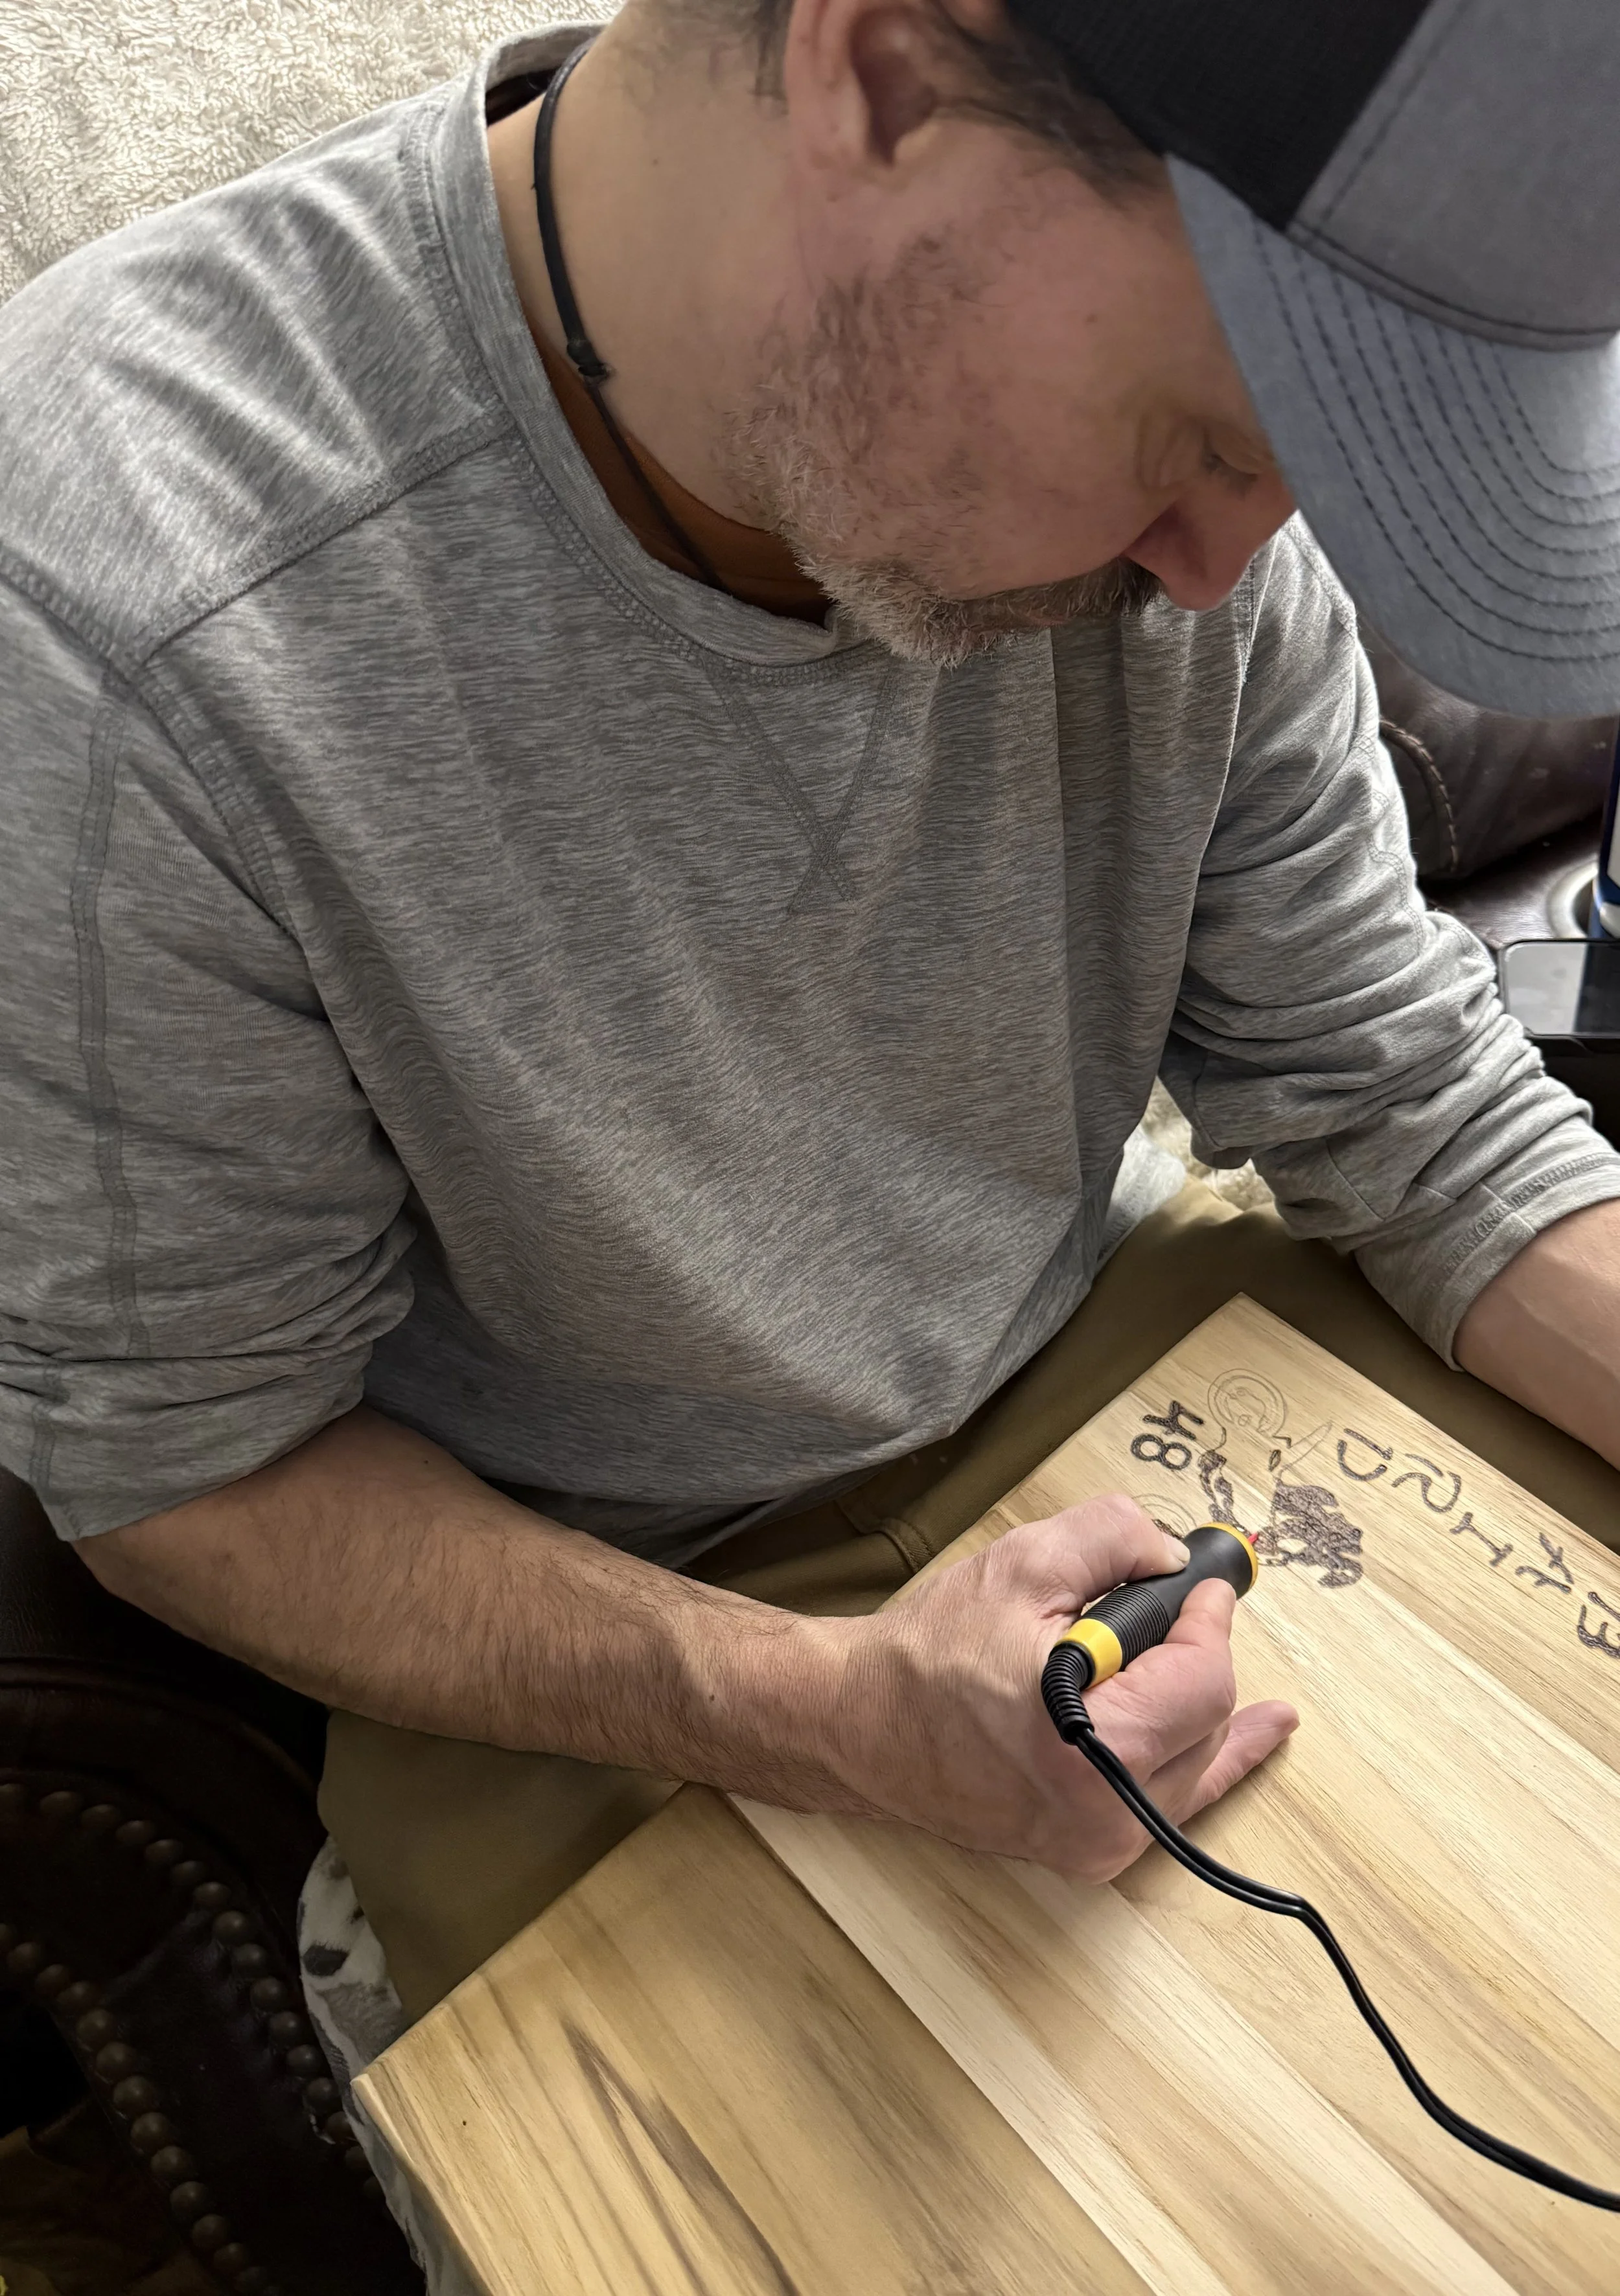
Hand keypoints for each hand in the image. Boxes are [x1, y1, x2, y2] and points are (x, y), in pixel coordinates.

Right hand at [825, 1493, 1297, 1880]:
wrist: (861, 1724)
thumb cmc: (928, 1654)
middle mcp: (1105, 1815)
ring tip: (1188, 1643)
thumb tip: (1175, 1557)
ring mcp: (1099, 1843)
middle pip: (1209, 1717)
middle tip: (1165, 1603)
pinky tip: (1263, 1731)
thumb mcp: (1022, 1564)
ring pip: (1200, 1756)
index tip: (1202, 1582)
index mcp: (1092, 1749)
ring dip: (1198, 1695)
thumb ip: (1115, 1538)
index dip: (1210, 1618)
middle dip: (1195, 1651)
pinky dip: (1210, 1752)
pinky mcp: (1089, 1851)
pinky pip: (1178, 1796)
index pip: (1205, 1679)